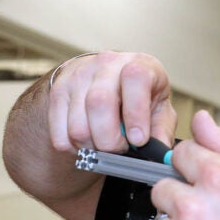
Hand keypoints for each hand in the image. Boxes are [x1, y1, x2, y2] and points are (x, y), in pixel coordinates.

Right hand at [47, 51, 176, 152]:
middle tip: (120, 149)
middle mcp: (107, 64)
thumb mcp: (159, 108)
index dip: (136, 113)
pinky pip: (60, 134)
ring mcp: (78, 76)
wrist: (105, 78)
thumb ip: (161, 131)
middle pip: (99, 104)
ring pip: (78, 126)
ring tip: (105, 144)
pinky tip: (89, 142)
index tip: (138, 140)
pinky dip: (74, 149)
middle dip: (110, 140)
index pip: (135, 79)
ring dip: (93, 147)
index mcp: (139, 64)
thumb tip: (159, 154)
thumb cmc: (138, 96)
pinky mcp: (57, 92)